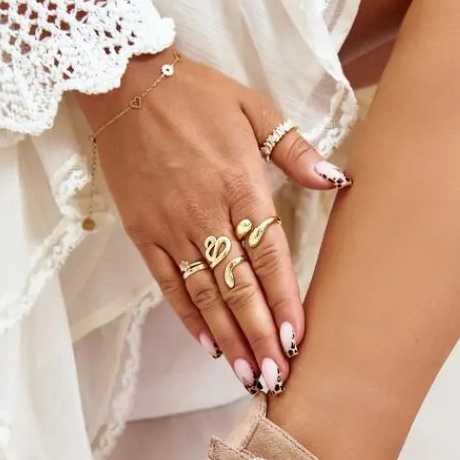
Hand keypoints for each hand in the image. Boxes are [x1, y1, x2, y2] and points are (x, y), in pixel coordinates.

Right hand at [77, 49, 350, 393]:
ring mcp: (171, 228)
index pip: (268, 254)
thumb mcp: (253, 107)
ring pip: (204, 294)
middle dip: (259, 335)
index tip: (298, 338)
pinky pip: (169, 284)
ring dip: (228, 337)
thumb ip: (294, 150)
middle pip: (238, 286)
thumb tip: (337, 178)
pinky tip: (208, 344)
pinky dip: (187, 316)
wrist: (122, 82)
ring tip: (248, 374)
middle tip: (277, 376)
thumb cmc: (194, 92)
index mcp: (239, 184)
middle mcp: (205, 214)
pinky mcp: (144, 233)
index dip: (283, 300)